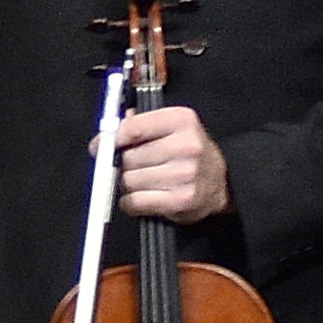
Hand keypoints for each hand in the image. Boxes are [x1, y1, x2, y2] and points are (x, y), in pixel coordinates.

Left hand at [109, 106, 228, 223]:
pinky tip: (144, 197)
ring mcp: (184, 174)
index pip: (132, 128)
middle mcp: (186, 146)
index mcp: (181, 120)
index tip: (100, 146)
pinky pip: (135, 202)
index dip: (110, 139)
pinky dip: (132, 202)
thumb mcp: (172, 128)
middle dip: (124, 164)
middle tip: (135, 167)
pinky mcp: (180, 200)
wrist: (222, 183)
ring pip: (129, 180)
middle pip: (128, 157)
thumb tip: (110, 127)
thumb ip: (141, 123)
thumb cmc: (190, 154)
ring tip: (145, 181)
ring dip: (129, 184)